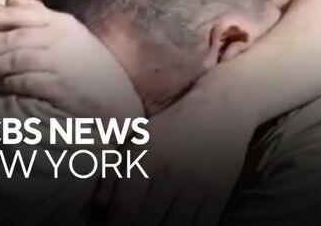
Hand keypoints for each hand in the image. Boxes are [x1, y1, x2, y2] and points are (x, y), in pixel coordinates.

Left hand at [0, 0, 142, 118]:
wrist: (116, 94)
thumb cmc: (88, 62)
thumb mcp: (68, 31)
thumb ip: (39, 14)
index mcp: (59, 22)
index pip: (18, 14)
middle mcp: (59, 39)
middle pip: (11, 38)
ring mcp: (61, 62)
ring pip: (15, 59)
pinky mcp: (62, 86)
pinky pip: (27, 82)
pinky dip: (9, 83)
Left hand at [96, 90, 253, 225]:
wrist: (223, 107)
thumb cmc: (173, 124)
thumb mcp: (138, 139)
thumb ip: (114, 170)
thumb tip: (97, 206)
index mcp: (147, 156)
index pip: (124, 211)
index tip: (110, 224)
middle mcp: (172, 173)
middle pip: (146, 224)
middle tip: (129, 222)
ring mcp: (198, 185)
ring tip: (152, 221)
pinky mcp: (218, 193)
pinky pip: (199, 225)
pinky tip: (173, 221)